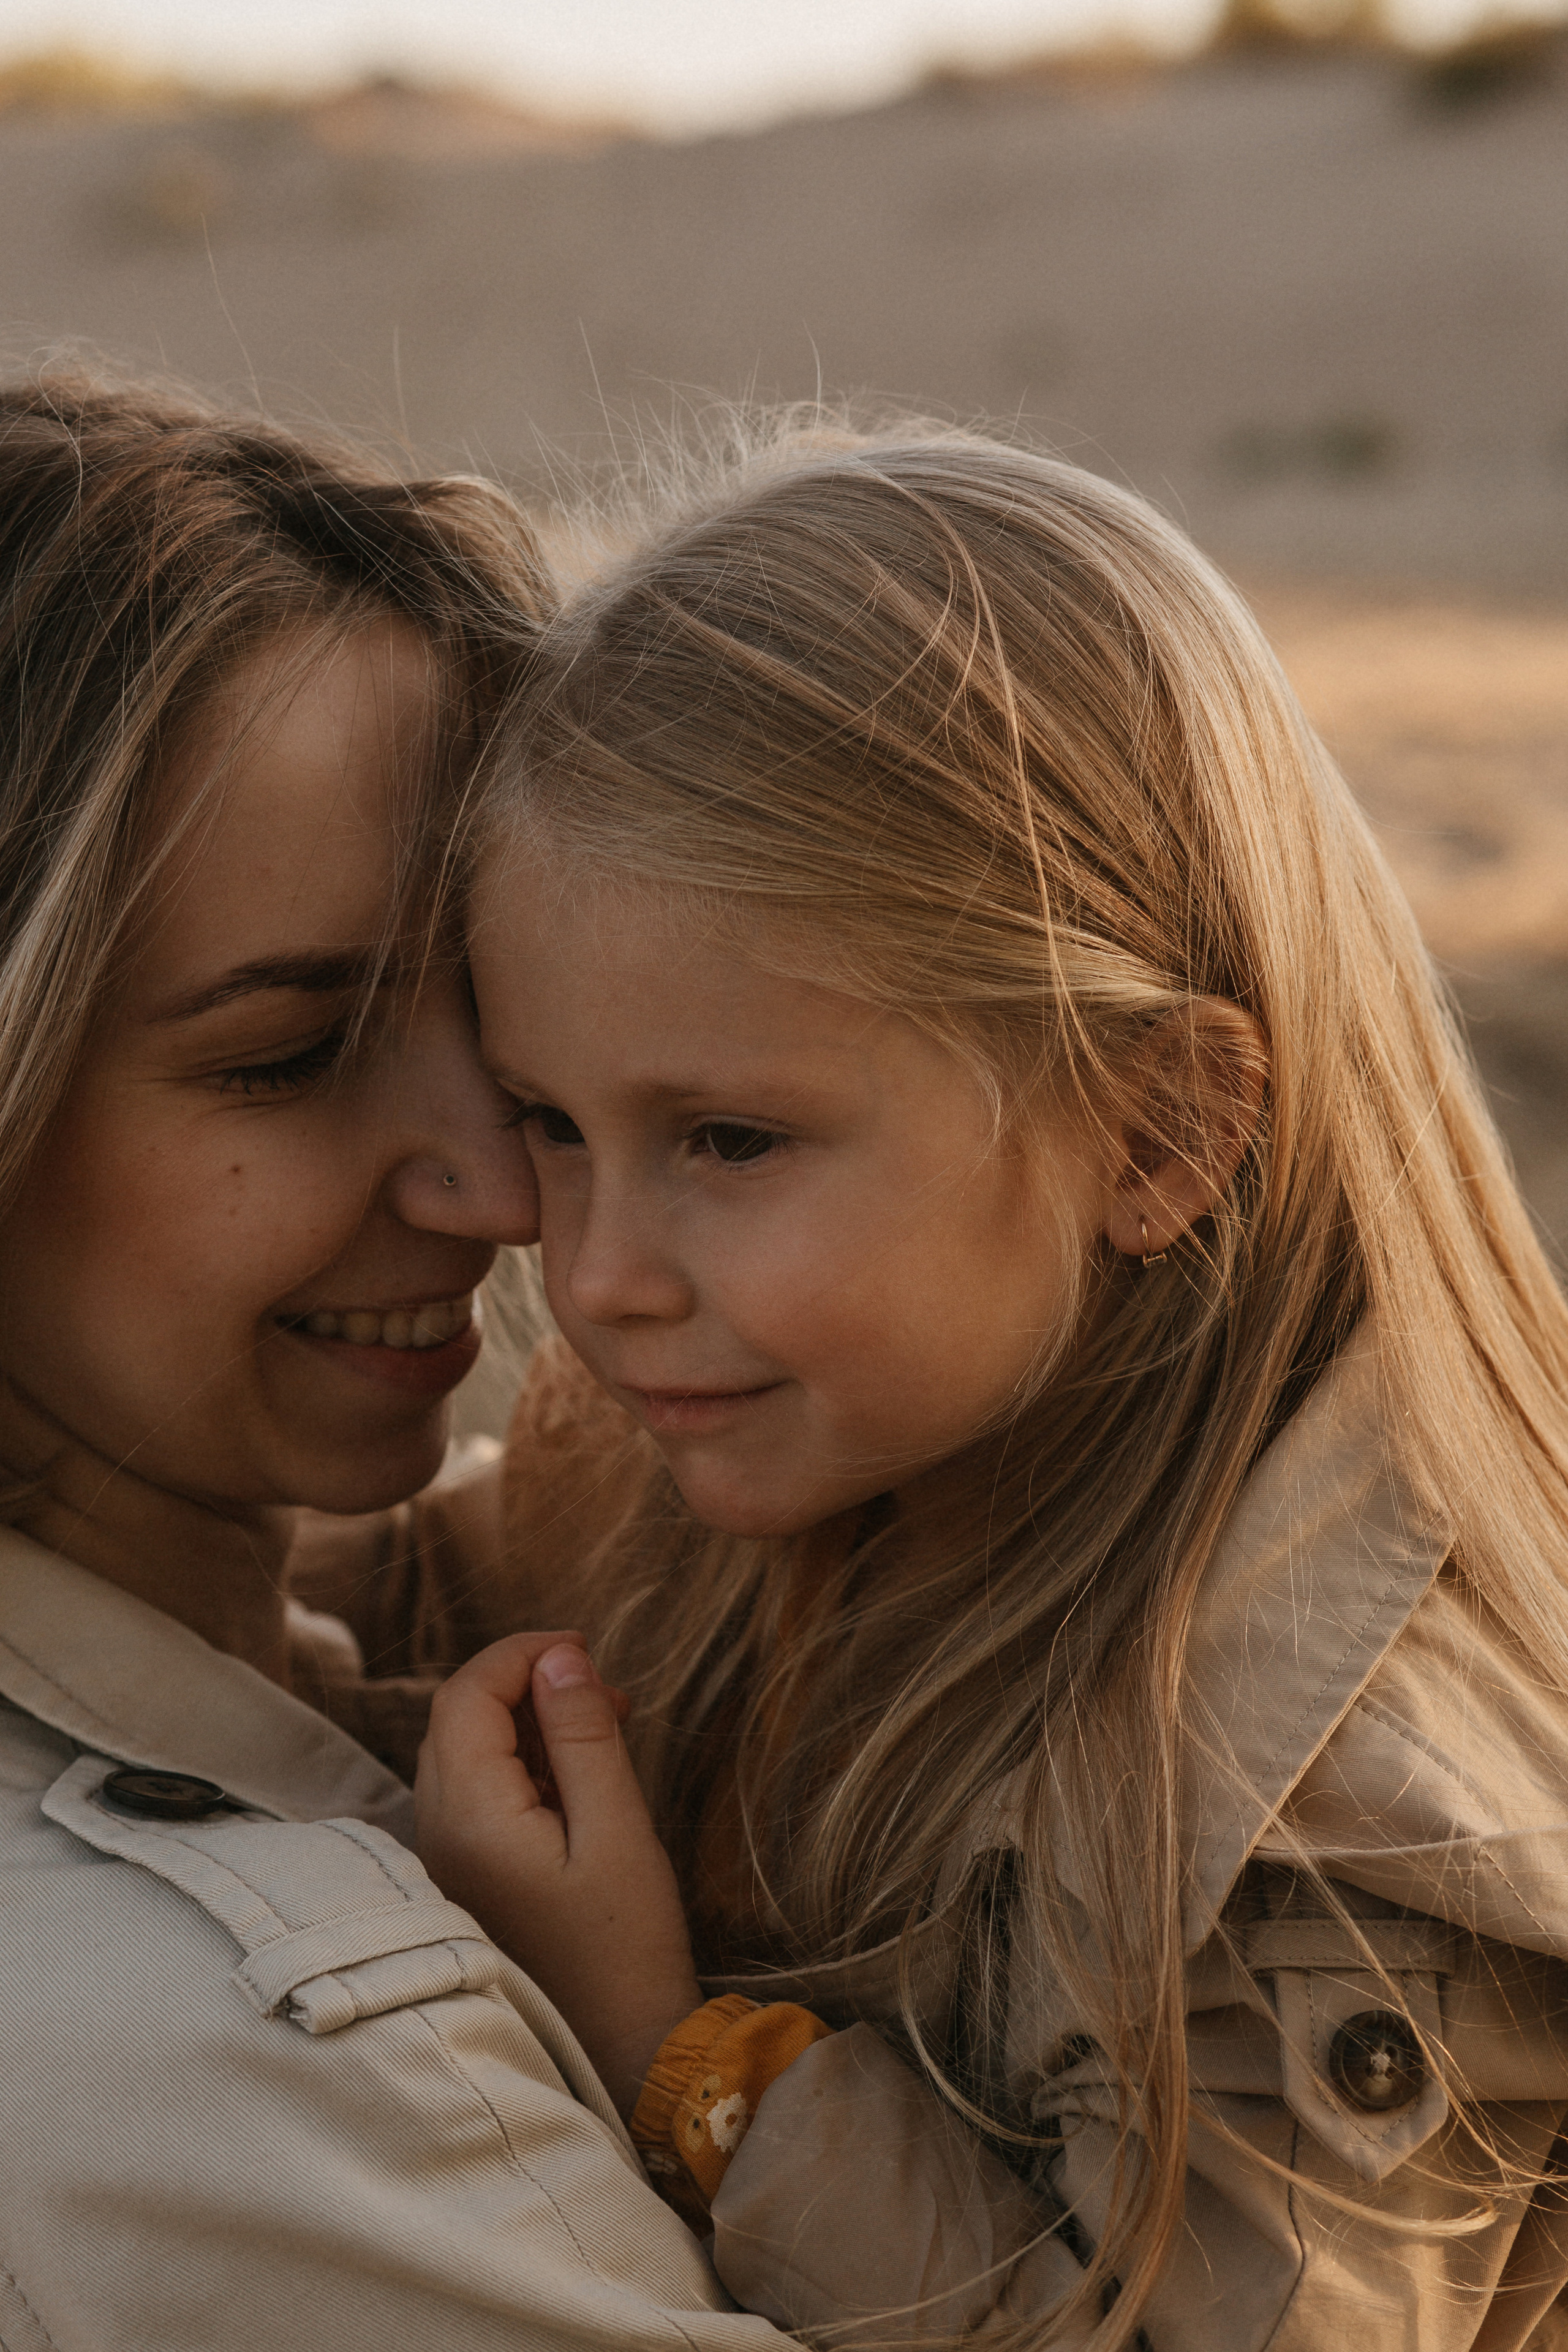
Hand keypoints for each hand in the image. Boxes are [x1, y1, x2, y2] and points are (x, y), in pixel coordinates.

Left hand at [416, 1631, 702, 2117]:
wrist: (622, 2054)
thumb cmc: (626, 1947)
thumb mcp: (617, 1830)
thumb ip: (583, 1736)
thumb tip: (560, 1657)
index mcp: (469, 1818)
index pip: (466, 1695)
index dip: (521, 1653)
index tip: (585, 1646)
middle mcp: (437, 1835)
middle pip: (456, 1718)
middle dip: (524, 1681)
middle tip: (603, 1685)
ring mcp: (445, 1862)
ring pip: (463, 1752)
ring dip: (523, 1720)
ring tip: (602, 1721)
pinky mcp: (465, 1880)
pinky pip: (475, 1792)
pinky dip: (519, 1761)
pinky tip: (577, 1773)